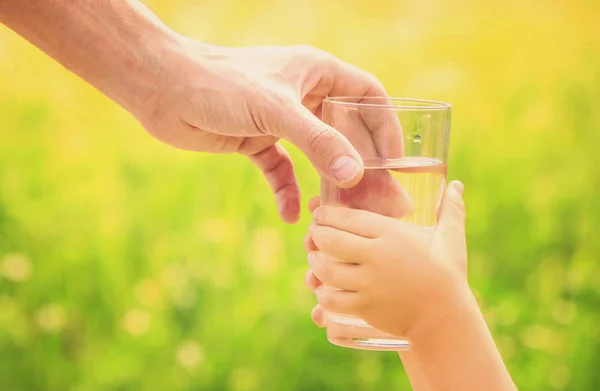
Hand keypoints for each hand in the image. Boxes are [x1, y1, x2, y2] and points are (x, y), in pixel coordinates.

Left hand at [140, 41, 397, 222]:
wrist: (163, 89)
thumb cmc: (220, 84)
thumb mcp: (276, 110)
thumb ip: (318, 141)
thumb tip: (355, 175)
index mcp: (316, 73)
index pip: (367, 95)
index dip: (385, 125)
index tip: (395, 160)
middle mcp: (303, 94)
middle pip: (344, 131)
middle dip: (358, 165)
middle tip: (374, 200)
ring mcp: (280, 119)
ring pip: (315, 154)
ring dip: (326, 182)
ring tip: (340, 213)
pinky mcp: (256, 139)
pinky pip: (281, 169)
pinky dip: (286, 190)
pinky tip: (291, 215)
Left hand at [305, 181, 467, 337]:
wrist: (445, 318)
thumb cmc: (447, 275)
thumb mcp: (451, 239)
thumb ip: (451, 210)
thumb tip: (457, 185)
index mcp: (393, 235)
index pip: (350, 218)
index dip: (328, 215)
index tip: (320, 214)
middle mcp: (377, 257)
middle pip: (332, 241)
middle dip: (317, 235)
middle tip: (313, 234)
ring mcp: (369, 284)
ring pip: (327, 270)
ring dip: (315, 263)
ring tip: (313, 258)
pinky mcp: (365, 307)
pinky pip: (332, 300)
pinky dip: (322, 294)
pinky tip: (321, 288)